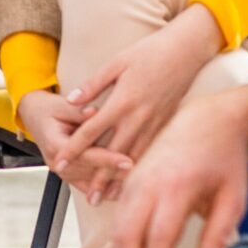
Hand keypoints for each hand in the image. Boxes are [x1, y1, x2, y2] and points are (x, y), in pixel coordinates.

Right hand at [19, 89, 131, 204]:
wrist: (35, 117)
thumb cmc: (49, 110)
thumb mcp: (61, 105)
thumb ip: (78, 111)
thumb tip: (95, 112)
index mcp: (54, 144)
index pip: (84, 155)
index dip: (106, 159)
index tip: (126, 161)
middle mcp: (56, 161)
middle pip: (88, 172)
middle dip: (112, 173)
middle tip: (136, 172)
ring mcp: (61, 170)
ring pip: (87, 182)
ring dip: (108, 183)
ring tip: (132, 182)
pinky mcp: (67, 173)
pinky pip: (84, 184)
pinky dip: (100, 188)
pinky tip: (116, 192)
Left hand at [54, 6, 225, 190]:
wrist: (188, 49)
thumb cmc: (151, 52)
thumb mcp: (117, 63)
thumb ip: (93, 85)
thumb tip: (71, 101)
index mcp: (123, 101)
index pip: (92, 131)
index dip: (74, 148)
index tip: (60, 162)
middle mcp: (139, 117)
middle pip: (114, 152)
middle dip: (100, 176)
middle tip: (90, 198)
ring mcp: (155, 122)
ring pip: (135, 156)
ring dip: (122, 179)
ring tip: (111, 197)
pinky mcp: (167, 124)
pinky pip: (151, 150)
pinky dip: (142, 168)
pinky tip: (135, 180)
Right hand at [113, 86, 247, 247]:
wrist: (208, 121)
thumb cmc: (226, 161)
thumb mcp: (233, 198)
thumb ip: (218, 235)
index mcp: (177, 186)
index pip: (159, 238)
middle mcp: (149, 183)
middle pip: (128, 237)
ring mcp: (134, 181)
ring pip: (118, 230)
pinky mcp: (129, 182)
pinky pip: (119, 219)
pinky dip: (123, 245)